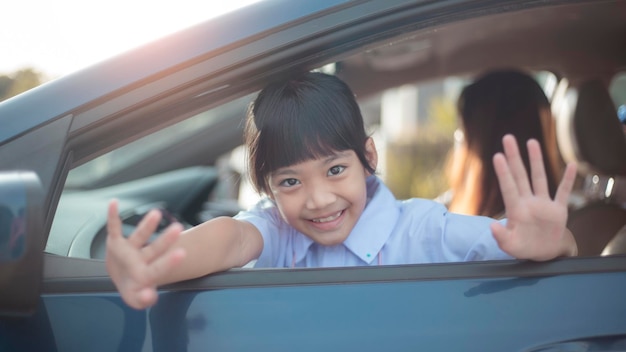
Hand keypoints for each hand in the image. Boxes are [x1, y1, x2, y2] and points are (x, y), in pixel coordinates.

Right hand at [106, 199, 185, 308]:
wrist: (123, 280)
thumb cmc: (133, 290)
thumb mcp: (135, 300)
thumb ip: (142, 300)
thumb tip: (149, 296)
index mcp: (148, 273)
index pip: (160, 267)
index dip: (169, 262)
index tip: (183, 253)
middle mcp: (141, 259)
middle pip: (155, 249)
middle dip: (165, 239)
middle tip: (178, 228)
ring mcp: (129, 250)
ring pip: (140, 236)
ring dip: (147, 225)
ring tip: (156, 213)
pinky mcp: (115, 243)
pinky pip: (113, 228)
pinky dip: (113, 216)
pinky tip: (114, 203)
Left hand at [491, 135, 577, 260]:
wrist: (544, 253)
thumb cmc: (524, 247)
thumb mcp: (510, 246)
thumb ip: (501, 238)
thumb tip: (492, 227)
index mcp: (516, 210)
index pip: (509, 187)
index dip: (504, 173)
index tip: (497, 156)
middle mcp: (528, 202)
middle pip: (520, 176)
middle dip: (514, 157)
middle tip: (507, 138)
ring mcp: (543, 204)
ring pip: (539, 178)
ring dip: (536, 160)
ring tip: (531, 142)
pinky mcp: (558, 209)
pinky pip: (563, 192)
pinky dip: (568, 180)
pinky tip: (571, 166)